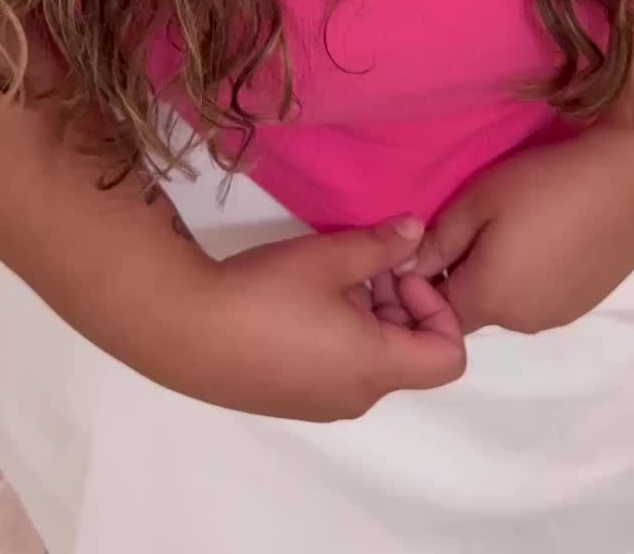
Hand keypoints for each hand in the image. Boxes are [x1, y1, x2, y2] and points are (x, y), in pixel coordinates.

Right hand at [206, 216, 465, 420]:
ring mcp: (321, 403)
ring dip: (366, 315)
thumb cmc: (265, 294)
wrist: (184, 331)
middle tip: (362, 263)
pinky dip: (338, 333)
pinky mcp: (291, 399)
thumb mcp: (329, 257)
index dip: (438, 309)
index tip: (400, 274)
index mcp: (376, 369)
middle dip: (398, 303)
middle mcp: (357, 397)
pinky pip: (338, 368)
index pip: (449, 357)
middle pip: (409, 354)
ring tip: (328, 275)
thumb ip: (382, 245)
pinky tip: (299, 299)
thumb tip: (417, 230)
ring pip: (371, 358)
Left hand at [410, 131, 633, 335]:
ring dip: (501, 276)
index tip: (433, 241)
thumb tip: (405, 270)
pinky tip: (549, 236)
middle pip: (475, 309)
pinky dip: (534, 275)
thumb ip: (439, 241)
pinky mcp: (588, 302)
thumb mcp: (479, 199)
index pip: (438, 314)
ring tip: (515, 225)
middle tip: (475, 224)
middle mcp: (523, 322)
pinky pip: (542, 297)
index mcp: (490, 300)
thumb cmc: (546, 184)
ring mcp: (560, 315)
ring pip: (510, 304)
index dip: (426, 284)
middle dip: (464, 276)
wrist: (631, 180)